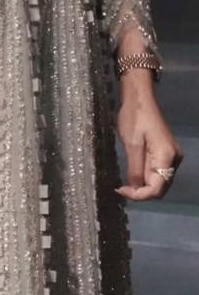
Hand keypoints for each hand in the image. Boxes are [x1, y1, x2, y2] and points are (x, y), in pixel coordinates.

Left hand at [115, 72, 182, 201]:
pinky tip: (131, 177)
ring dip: (142, 187)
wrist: (139, 99)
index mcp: (166, 156)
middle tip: (121, 188)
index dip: (139, 195)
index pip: (157, 188)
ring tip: (125, 183)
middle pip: (160, 188)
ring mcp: (171, 156)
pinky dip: (144, 179)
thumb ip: (134, 169)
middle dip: (141, 193)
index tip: (121, 190)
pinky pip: (156, 173)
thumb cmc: (134, 118)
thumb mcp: (132, 145)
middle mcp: (173, 159)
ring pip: (158, 183)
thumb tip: (135, 187)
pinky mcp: (164, 154)